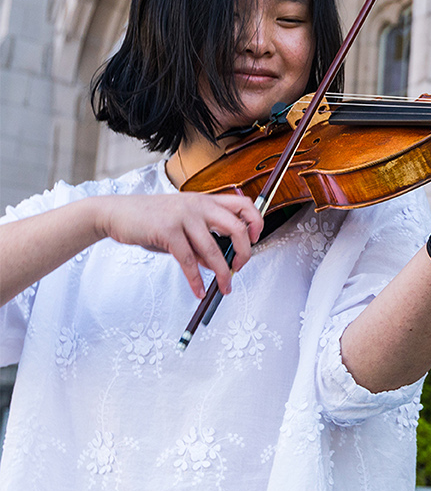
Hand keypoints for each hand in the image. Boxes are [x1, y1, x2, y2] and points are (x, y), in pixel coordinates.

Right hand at [90, 193, 262, 297]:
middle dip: (244, 253)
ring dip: (222, 274)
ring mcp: (183, 217)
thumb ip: (201, 241)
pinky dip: (196, 279)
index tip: (255, 239)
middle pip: (237, 227)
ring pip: (213, 250)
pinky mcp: (168, 231)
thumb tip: (219, 263)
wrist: (115, 213)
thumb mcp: (181, 225)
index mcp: (205, 200)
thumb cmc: (149, 218)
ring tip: (224, 288)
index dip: (256, 222)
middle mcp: (198, 205)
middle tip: (240, 268)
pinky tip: (198, 290)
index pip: (243, 204)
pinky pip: (188, 260)